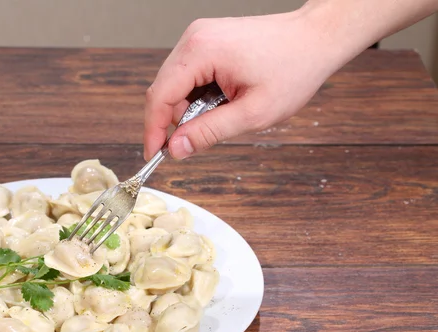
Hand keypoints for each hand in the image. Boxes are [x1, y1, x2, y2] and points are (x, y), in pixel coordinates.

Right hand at [143, 12, 340, 159]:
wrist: (316, 38)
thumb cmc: (293, 69)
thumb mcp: (252, 113)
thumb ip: (209, 132)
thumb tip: (176, 148)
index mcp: (201, 51)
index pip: (159, 96)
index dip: (154, 130)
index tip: (155, 155)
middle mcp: (194, 38)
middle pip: (163, 90)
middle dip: (176, 120)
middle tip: (199, 139)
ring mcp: (199, 36)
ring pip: (175, 84)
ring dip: (190, 108)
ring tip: (225, 112)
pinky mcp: (206, 40)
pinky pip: (188, 74)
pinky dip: (198, 95)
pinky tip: (223, 99)